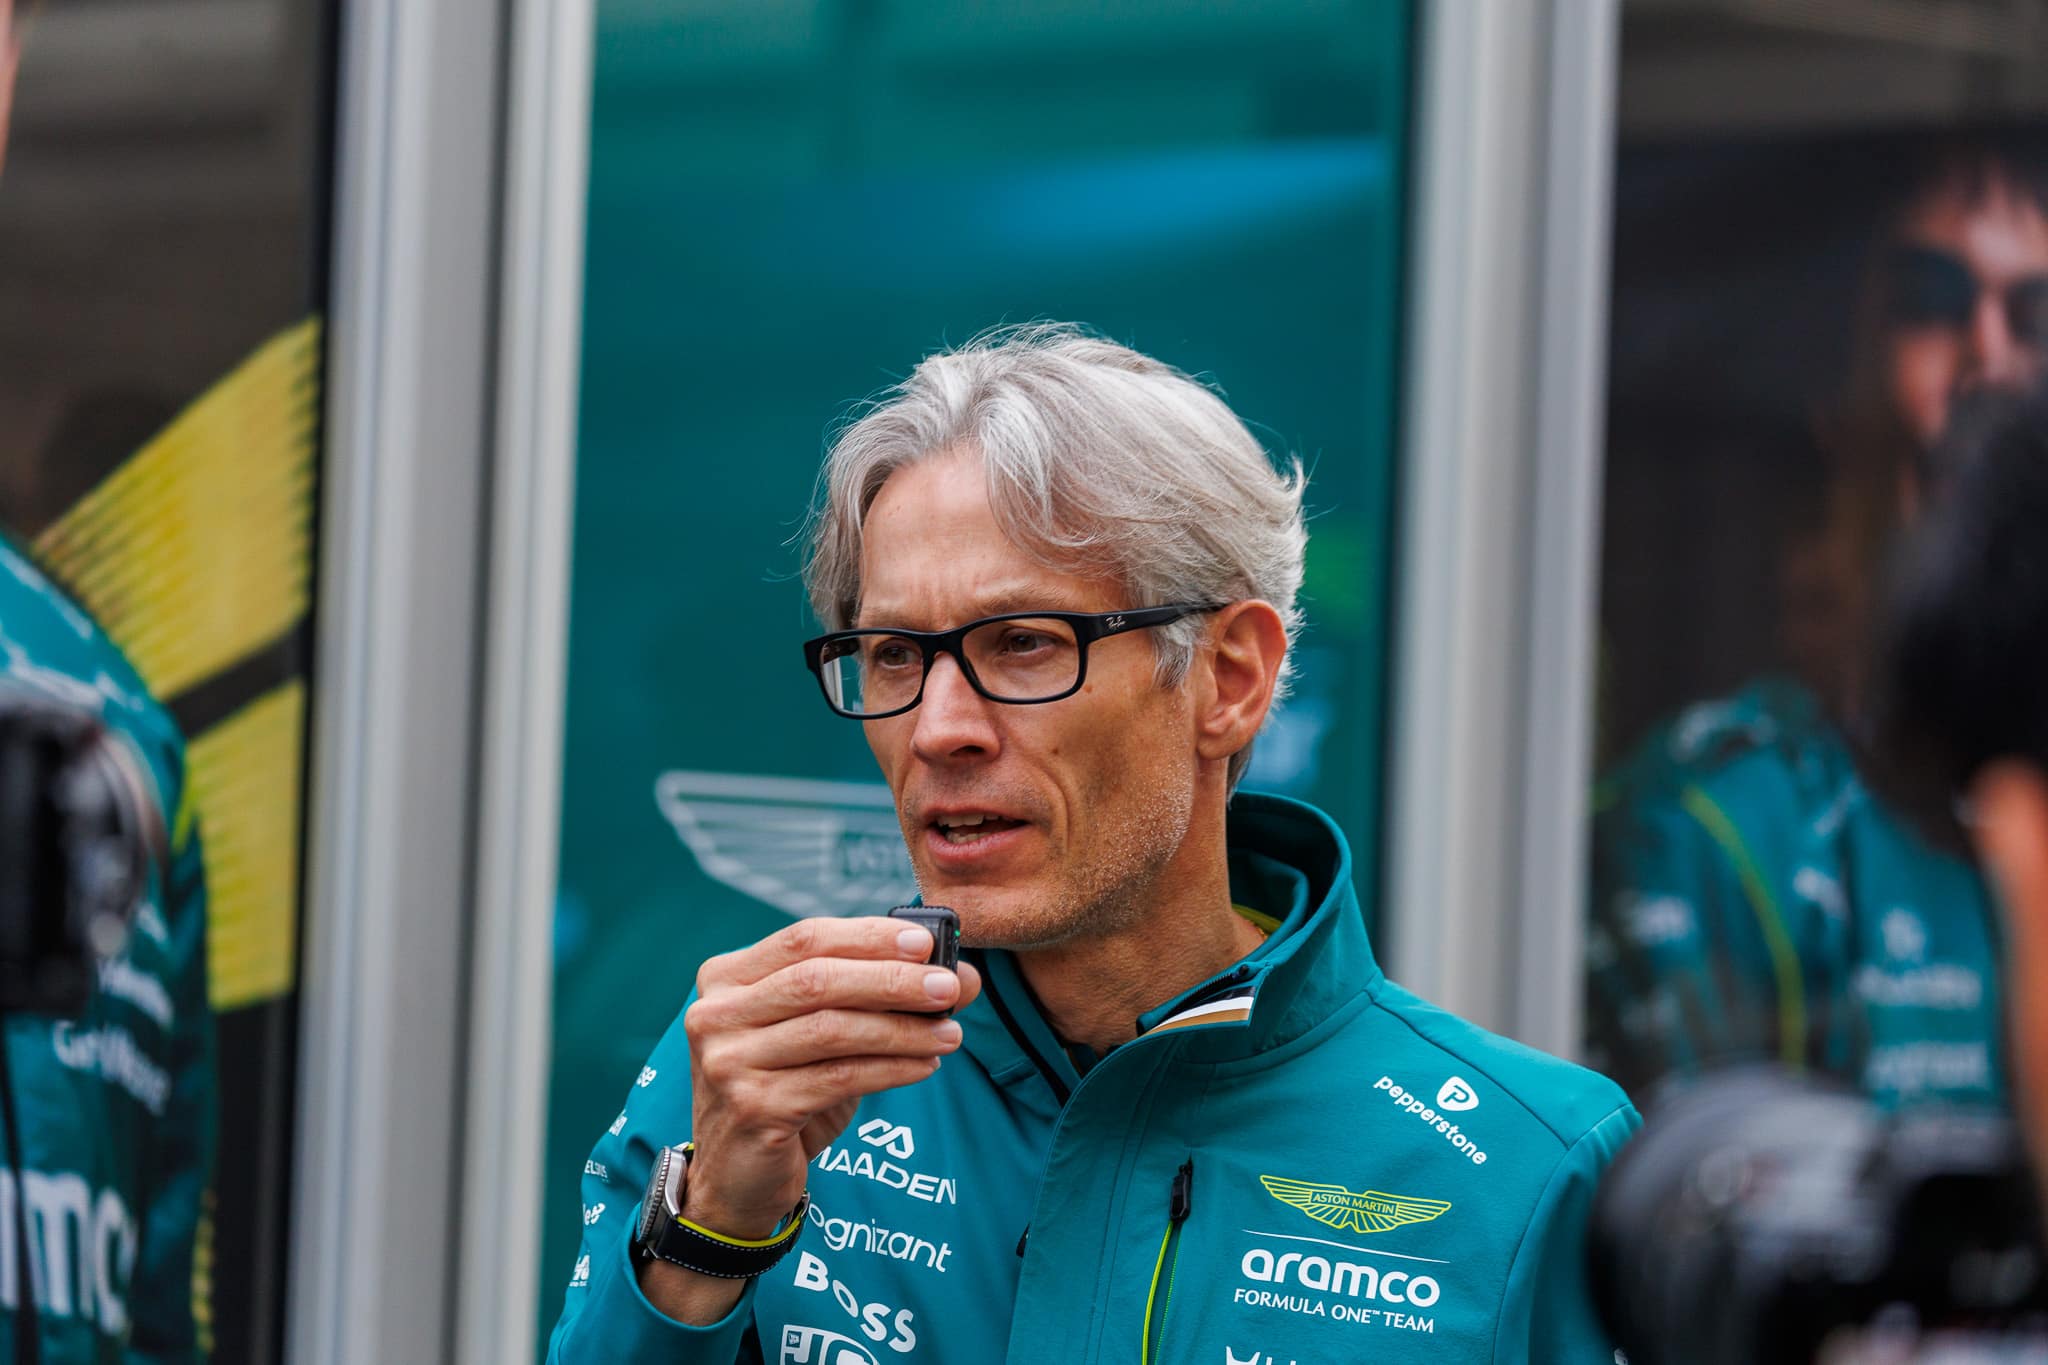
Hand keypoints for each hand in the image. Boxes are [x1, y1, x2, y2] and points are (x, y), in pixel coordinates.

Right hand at [679, 916, 982, 1238]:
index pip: (804, 938)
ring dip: (901, 1029)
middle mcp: (717, 1014)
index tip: (925, 943)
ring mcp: (729, 1062)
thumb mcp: (824, 1034)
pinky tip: (925, 1067)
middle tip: (948, 987)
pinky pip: (839, 1078)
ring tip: (949, 1034)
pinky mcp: (753, 1108)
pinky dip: (891, 1069)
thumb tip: (963, 976)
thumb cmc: (786, 1090)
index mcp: (726, 977)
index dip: (867, 937)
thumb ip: (878, 996)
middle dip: (892, 980)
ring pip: (832, 1029)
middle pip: (818, 980)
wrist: (736, 1177)